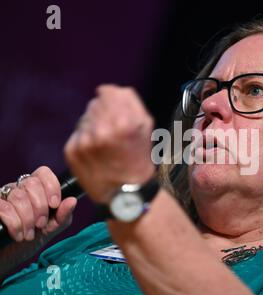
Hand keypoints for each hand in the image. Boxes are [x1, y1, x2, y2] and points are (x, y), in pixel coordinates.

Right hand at [0, 166, 76, 241]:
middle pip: (32, 183)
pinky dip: (15, 224)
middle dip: (40, 207)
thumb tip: (72, 200)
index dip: (51, 186)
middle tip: (41, 224)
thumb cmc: (31, 240)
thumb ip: (63, 215)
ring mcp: (4, 197)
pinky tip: (18, 235)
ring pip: (18, 196)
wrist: (10, 256)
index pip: (43, 173)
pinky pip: (4, 207)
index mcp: (36, 190)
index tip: (54, 205)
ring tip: (29, 234)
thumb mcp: (52, 228)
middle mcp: (19, 189)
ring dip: (27, 219)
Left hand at [64, 84, 154, 203]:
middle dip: (104, 114)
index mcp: (123, 123)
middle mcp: (101, 131)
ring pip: (85, 119)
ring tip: (105, 144)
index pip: (107, 92)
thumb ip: (130, 101)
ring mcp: (84, 142)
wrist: (126, 193)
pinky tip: (96, 152)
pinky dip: (85, 140)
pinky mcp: (72, 152)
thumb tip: (106, 89)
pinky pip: (77, 134)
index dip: (113, 100)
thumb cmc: (139, 158)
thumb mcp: (146, 126)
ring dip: (94, 127)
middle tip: (113, 133)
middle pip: (95, 104)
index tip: (117, 111)